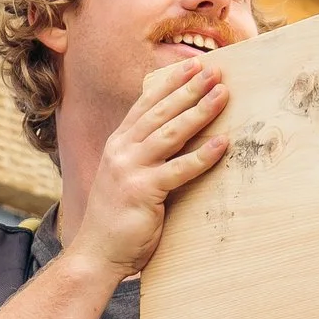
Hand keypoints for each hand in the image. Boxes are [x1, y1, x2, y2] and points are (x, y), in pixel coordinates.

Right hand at [69, 58, 230, 280]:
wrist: (96, 253)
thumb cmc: (117, 219)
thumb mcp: (127, 177)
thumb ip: (145, 157)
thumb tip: (176, 139)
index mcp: (118, 144)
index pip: (146, 105)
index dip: (171, 84)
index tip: (194, 66)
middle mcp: (121, 150)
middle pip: (160, 112)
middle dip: (189, 89)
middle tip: (215, 71)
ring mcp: (130, 169)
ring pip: (170, 133)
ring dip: (198, 111)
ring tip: (222, 95)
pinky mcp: (142, 191)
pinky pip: (178, 169)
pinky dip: (202, 155)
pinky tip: (222, 143)